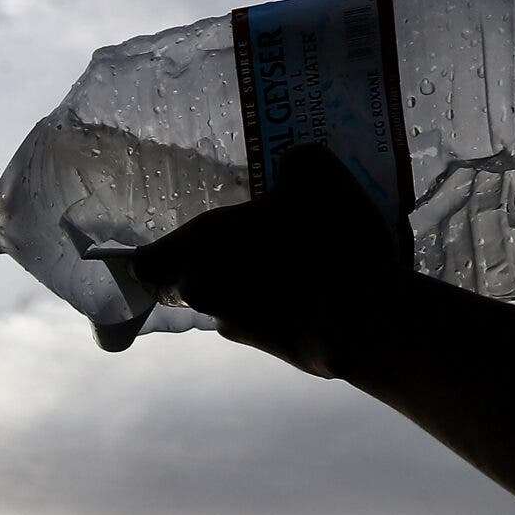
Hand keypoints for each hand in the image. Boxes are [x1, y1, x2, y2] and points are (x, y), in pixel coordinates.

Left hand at [129, 144, 409, 380]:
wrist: (369, 321)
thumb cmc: (329, 240)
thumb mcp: (317, 175)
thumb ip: (294, 162)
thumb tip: (290, 165)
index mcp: (196, 250)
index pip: (145, 261)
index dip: (155, 253)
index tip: (175, 245)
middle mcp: (202, 293)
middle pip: (187, 281)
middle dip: (210, 264)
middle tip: (251, 243)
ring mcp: (234, 327)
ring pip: (228, 301)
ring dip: (250, 284)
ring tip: (299, 263)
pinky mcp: (271, 351)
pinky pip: (266, 321)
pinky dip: (282, 306)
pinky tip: (321, 289)